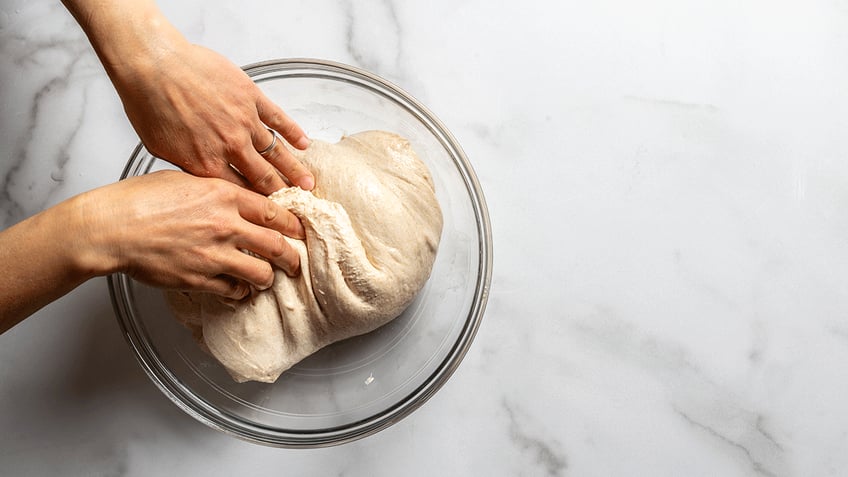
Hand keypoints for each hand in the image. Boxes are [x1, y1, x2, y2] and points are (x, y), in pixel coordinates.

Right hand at [79, 170, 303, 298]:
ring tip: (267, 279)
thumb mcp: (185, 179)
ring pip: (261, 273)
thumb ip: (216, 189)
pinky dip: (240, 293)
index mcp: (224, 195)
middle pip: (276, 245)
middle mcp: (225, 225)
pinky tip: (239, 290)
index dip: (292, 223)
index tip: (299, 230)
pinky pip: (233, 291)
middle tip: (295, 262)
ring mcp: (214, 254)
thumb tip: (237, 197)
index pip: (274, 211)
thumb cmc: (140, 200)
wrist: (112, 227)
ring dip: (268, 278)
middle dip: (292, 256)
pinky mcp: (200, 278)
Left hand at [115, 41, 314, 194]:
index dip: (258, 205)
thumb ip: (186, 165)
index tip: (272, 214)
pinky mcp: (250, 97)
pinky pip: (278, 119)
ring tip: (309, 185)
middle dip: (284, 194)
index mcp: (207, 163)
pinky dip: (293, 133)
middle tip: (299, 206)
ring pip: (276, 152)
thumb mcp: (160, 148)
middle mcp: (230, 147)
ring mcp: (244, 121)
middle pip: (264, 177)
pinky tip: (305, 144)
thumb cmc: (149, 102)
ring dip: (294, 170)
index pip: (239, 192)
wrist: (154, 65)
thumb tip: (200, 177)